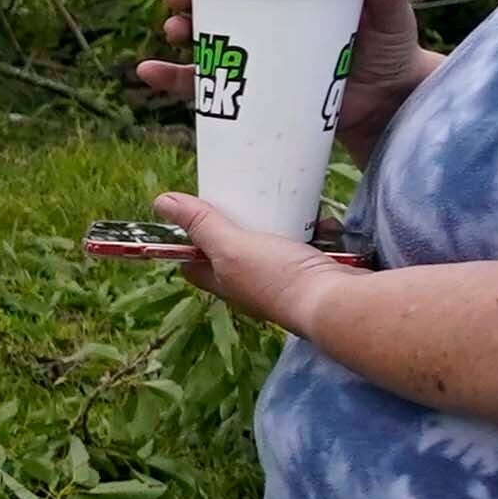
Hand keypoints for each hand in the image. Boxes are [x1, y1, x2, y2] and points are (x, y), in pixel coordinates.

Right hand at [134, 0, 442, 159]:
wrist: (387, 105)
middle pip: (220, 0)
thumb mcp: (388, 21)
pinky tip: (149, 72)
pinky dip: (172, 79)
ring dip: (180, 31)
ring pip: (204, 39)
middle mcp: (269, 21)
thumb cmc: (389, 53)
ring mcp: (256, 57)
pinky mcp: (247, 92)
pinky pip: (201, 85)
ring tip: (173, 30)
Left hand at [145, 189, 349, 335]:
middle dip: (242, 223)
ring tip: (289, 203)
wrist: (336, 301)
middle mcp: (251, 285)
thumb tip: (161, 201)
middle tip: (246, 197)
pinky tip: (321, 220)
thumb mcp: (231, 246)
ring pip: (277, 243)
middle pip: (236, 250)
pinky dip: (315, 229)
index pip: (194, 264)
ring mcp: (284, 280)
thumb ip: (201, 224)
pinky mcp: (314, 272)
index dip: (190, 241)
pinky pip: (310, 244)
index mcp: (225, 282)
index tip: (195, 213)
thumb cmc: (278, 278)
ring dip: (284, 222)